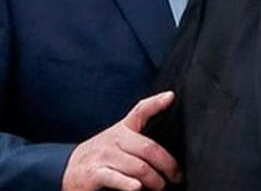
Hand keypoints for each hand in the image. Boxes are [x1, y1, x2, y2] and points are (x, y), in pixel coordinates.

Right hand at [61, 91, 181, 190]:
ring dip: (154, 180)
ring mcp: (103, 156)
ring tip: (161, 187)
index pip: (140, 111)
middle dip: (167, 164)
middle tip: (176, 177)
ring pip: (138, 166)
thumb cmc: (102, 158)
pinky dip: (128, 183)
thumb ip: (139, 137)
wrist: (68, 172)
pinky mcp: (93, 174)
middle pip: (148, 147)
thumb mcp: (120, 142)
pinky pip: (115, 177)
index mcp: (122, 129)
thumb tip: (167, 144)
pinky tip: (137, 188)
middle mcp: (113, 139)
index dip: (156, 103)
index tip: (170, 96)